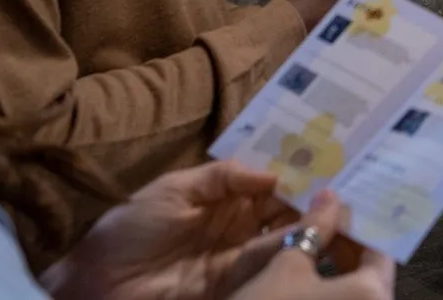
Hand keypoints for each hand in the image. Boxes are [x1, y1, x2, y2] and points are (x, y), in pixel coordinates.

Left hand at [41, 163, 386, 299]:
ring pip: (284, 237)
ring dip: (311, 223)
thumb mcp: (174, 189)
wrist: (94, 284)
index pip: (272, 182)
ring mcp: (237, 256)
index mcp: (225, 197)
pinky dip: (291, 250)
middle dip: (314, 197)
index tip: (330, 156)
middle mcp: (238, 225)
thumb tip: (274, 172)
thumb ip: (224, 177)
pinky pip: (267, 264)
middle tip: (349, 180)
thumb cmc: (126, 229)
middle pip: (285, 210)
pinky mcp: (234, 285)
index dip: (299, 171)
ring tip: (341, 204)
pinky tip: (311, 234)